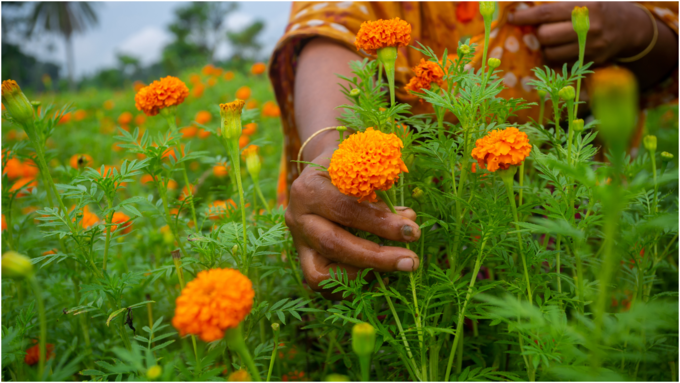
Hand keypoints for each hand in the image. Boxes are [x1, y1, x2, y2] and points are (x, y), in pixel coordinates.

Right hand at [285, 146, 420, 298]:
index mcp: (308, 188)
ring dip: (364, 276)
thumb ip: (381, 191)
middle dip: (376, 257)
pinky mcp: (304, 259)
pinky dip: (353, 284)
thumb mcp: (362, 167)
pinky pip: (323, 283)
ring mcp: (298, 241)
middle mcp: (297, 217)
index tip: (412, 230)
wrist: (323, 173)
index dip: (380, 223)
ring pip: (321, 273)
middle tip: (411, 261)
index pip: (344, 209)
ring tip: (396, 268)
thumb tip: (409, 219)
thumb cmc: (349, 167)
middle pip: (333, 244)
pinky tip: (380, 275)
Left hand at [508, 2, 653, 64]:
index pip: (546, 13)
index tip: (512, 17)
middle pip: (545, 36)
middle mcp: (587, 29)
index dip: (526, 16)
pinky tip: (562, 50)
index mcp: (584, 8)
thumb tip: (527, 10)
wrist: (629, 27)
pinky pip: (561, 64)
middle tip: (542, 30)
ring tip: (554, 40)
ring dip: (546, 48)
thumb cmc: (600, 10)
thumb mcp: (583, 0)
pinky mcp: (589, 62)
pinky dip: (556, 58)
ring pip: (550, 54)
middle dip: (538, 34)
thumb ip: (557, 5)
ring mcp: (589, 48)